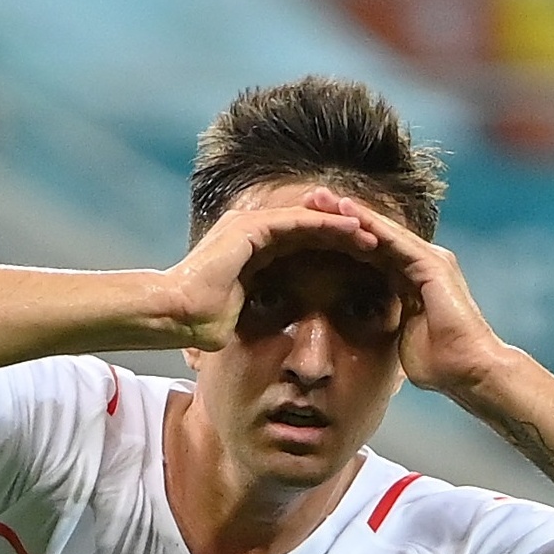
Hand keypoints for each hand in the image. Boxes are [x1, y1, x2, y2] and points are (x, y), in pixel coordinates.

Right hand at [152, 190, 384, 349]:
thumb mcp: (245, 316)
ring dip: (341, 225)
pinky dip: (326, 225)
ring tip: (375, 233)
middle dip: (341, 234)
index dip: (332, 252)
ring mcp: (249, 225)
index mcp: (251, 251)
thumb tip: (279, 333)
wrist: (177, 315)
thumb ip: (263, 311)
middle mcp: (250, 231)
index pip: (300, 245)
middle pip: (307, 228)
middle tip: (377, 242)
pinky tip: (353, 230)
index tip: (362, 265)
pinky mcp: (250, 228)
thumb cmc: (203, 324)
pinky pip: (298, 222)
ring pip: (307, 219)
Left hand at [315, 193, 512, 395]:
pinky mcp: (431, 264)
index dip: (343, 238)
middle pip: (375, 233)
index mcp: (415, 280)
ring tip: (317, 196)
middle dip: (341, 216)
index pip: (373, 251)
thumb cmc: (440, 365)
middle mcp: (424, 262)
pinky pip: (393, 238)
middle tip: (309, 198)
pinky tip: (343, 210)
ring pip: (382, 229)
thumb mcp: (402, 337)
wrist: (470, 372)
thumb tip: (368, 336)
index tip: (310, 228)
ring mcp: (430, 260)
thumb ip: (389, 322)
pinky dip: (368, 223)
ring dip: (349, 211)